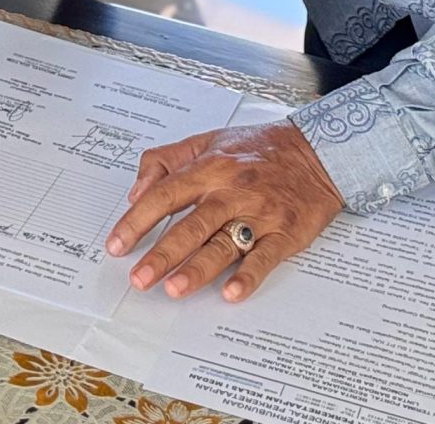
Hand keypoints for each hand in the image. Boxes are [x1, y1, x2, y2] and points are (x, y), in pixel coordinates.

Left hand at [103, 122, 344, 302]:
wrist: (317, 151)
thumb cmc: (258, 148)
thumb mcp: (207, 141)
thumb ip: (167, 160)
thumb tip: (137, 190)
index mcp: (209, 168)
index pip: (165, 195)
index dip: (138, 221)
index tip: (118, 244)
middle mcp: (232, 190)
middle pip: (191, 225)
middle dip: (163, 254)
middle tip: (139, 278)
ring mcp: (259, 213)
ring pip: (224, 243)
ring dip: (198, 268)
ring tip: (174, 289)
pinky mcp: (285, 232)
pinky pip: (265, 256)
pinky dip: (248, 275)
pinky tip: (232, 292)